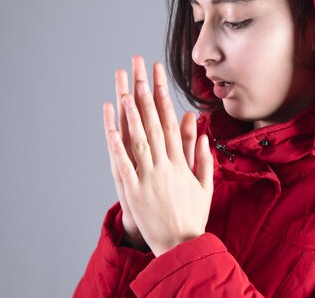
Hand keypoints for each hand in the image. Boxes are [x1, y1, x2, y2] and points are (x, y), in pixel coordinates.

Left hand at [103, 55, 213, 255]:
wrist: (181, 245)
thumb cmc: (192, 216)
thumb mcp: (205, 186)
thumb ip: (202, 159)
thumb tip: (200, 134)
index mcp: (181, 163)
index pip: (171, 123)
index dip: (164, 97)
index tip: (158, 77)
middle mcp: (164, 165)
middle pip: (153, 123)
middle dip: (146, 94)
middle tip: (139, 70)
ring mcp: (147, 177)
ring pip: (138, 138)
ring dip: (131, 112)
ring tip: (125, 88)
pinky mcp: (132, 191)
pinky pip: (122, 162)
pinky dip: (115, 142)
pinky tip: (110, 124)